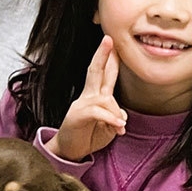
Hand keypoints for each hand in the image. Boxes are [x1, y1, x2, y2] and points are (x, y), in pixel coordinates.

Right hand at [53, 37, 127, 161]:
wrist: (69, 150)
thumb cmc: (88, 136)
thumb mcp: (109, 127)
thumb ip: (116, 117)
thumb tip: (122, 115)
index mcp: (95, 96)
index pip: (103, 73)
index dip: (109, 58)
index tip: (113, 43)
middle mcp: (87, 96)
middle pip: (95, 71)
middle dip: (102, 55)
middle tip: (108, 39)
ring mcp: (81, 105)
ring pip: (105, 99)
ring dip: (115, 113)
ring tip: (120, 126)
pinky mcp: (78, 116)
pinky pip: (99, 112)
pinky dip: (111, 119)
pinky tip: (118, 127)